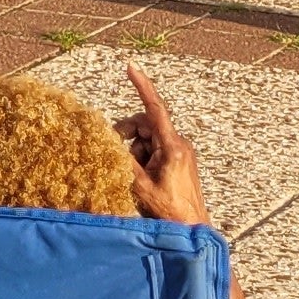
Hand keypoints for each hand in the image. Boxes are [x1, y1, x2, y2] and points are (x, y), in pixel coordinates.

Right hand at [121, 61, 208, 225]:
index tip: (130, 67)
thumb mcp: (140, 186)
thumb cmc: (168, 211)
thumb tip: (107, 141)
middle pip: (146, 124)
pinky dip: (143, 157)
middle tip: (114, 152)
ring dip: (135, 151)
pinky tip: (142, 178)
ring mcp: (180, 152)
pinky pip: (155, 148)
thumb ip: (123, 161)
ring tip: (135, 176)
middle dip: (128, 134)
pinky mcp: (179, 160)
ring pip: (148, 138)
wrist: (192, 231)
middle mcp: (179, 144)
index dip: (142, 86)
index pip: (154, 109)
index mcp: (172, 147)